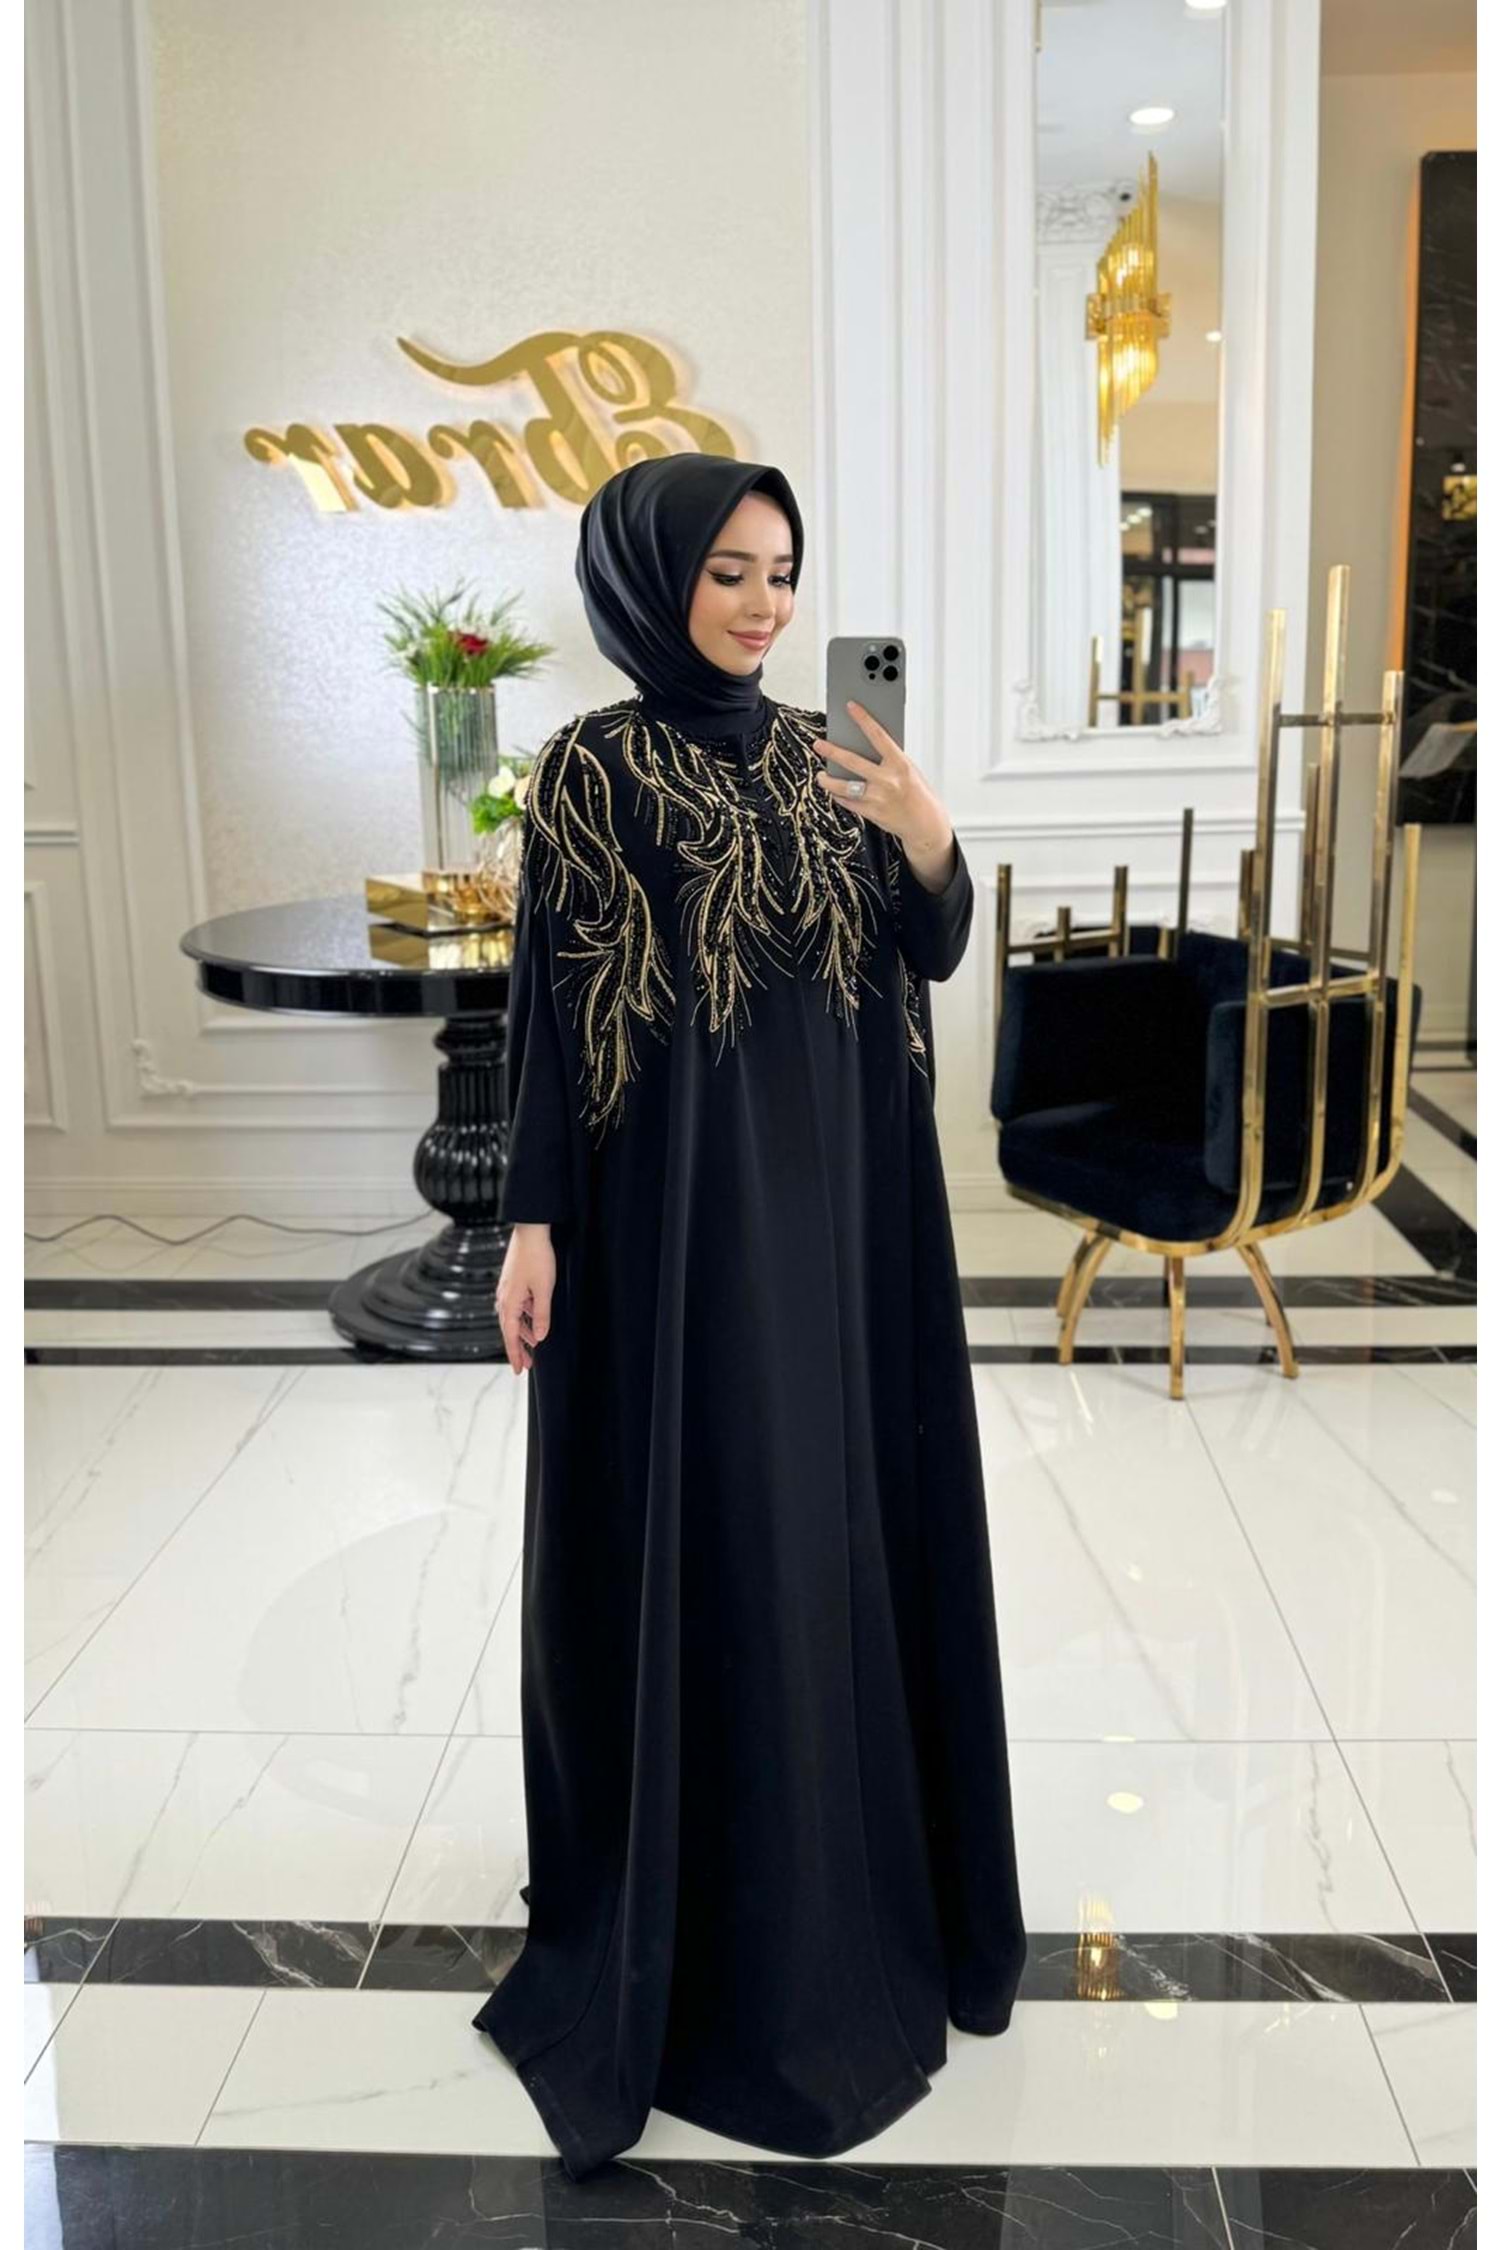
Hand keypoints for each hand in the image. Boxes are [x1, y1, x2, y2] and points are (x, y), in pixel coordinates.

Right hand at [496, 1223, 554, 1374]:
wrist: (531, 1231)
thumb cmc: (537, 1258)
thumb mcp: (544, 1289)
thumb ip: (541, 1314)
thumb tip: (540, 1337)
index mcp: (509, 1302)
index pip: (511, 1335)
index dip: (515, 1354)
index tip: (519, 1370)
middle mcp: (504, 1298)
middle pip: (510, 1330)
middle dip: (519, 1348)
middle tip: (528, 1365)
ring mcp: (507, 1290)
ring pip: (514, 1318)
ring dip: (524, 1333)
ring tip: (535, 1346)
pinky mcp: (513, 1282)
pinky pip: (517, 1307)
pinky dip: (525, 1318)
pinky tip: (534, 1321)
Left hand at [814, 700, 956, 887]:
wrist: (926, 825)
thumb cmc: (919, 795)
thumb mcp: (910, 771)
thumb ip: (890, 761)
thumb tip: (868, 748)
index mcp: (900, 764)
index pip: (878, 735)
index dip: (863, 719)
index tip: (851, 708)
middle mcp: (887, 780)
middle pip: (852, 761)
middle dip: (832, 751)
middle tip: (818, 744)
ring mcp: (878, 798)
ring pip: (844, 786)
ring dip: (828, 780)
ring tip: (821, 776)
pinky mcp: (871, 813)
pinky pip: (848, 802)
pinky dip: (839, 796)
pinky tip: (835, 791)